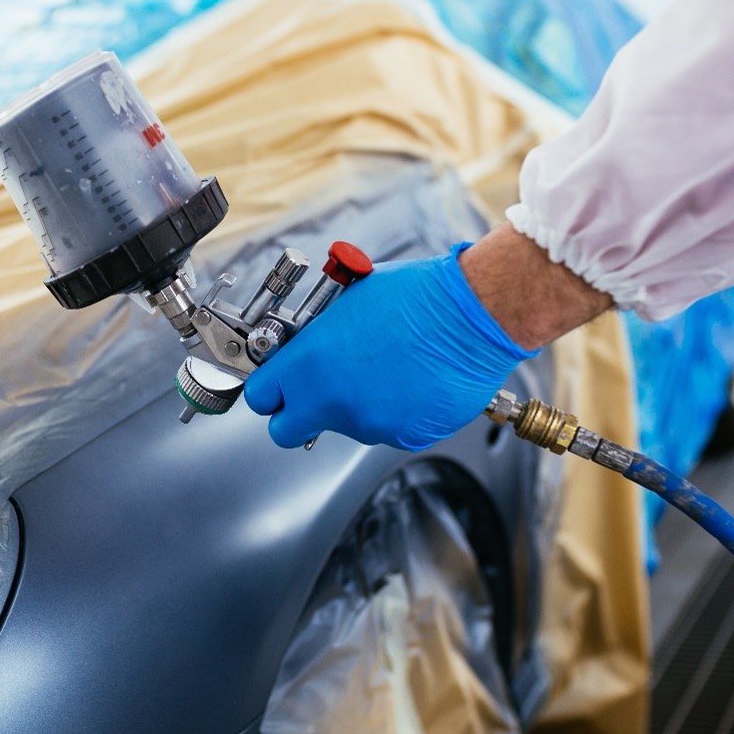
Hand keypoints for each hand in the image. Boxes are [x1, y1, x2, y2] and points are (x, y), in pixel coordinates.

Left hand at [243, 243, 537, 450]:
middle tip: (316, 391)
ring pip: (345, 426)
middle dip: (296, 414)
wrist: (472, 315)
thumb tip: (306, 347)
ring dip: (356, 405)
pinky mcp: (403, 437)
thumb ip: (318, 336)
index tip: (278, 385)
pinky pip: (387, 428)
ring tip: (388, 367)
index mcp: (309, 364)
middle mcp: (332, 402)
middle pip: (286, 430)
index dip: (269, 390)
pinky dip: (394, 411)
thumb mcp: (347, 302)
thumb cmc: (416, 297)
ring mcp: (368, 424)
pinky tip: (412, 381)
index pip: (261, 397)